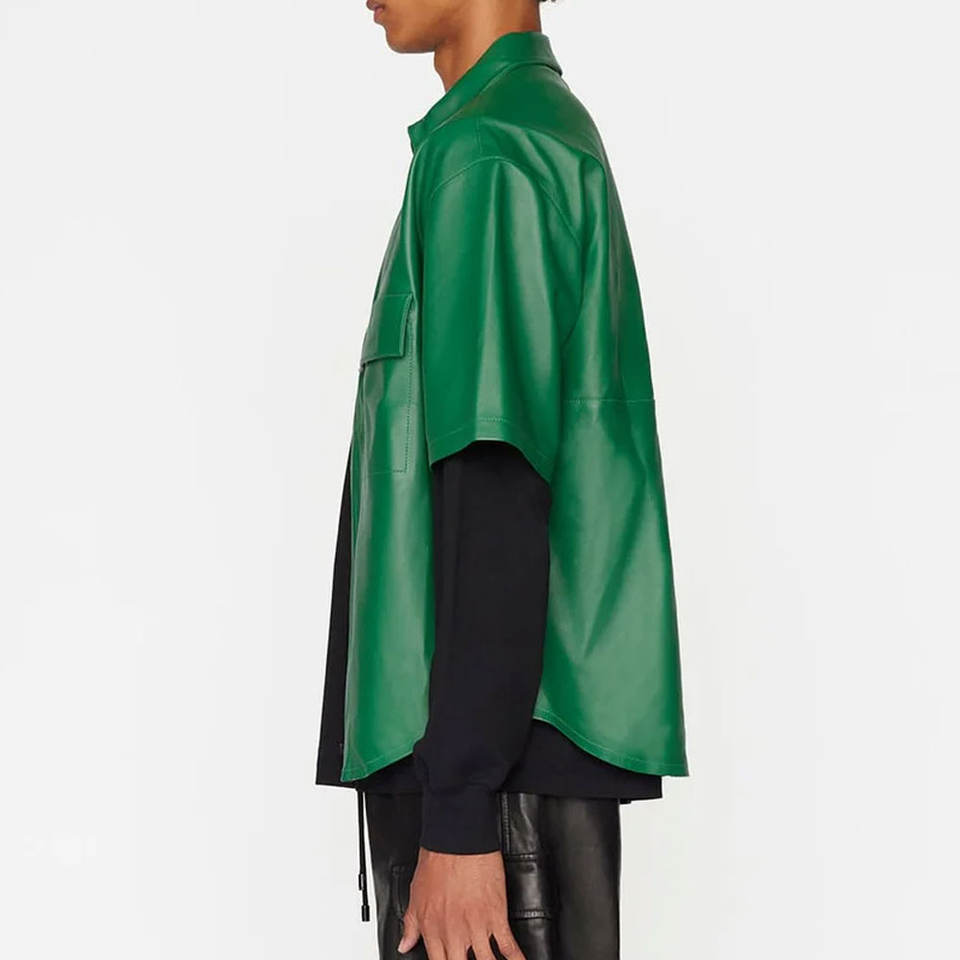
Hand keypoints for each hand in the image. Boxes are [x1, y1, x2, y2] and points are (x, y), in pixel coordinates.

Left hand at [398, 846, 525, 959]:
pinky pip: (507, 946)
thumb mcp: (416, 895)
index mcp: (432, 930)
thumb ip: (410, 925)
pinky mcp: (495, 916)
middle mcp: (453, 934)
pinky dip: (516, 959)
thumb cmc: (436, 861)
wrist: (456, 840)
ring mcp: (475, 927)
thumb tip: (404, 945)